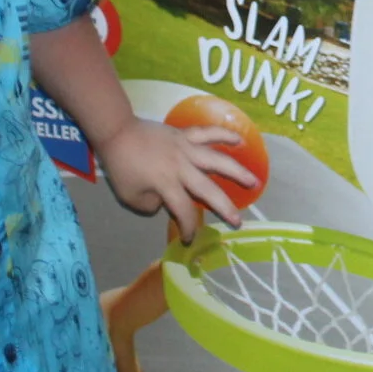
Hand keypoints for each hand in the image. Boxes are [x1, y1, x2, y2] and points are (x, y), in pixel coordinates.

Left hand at [99, 118, 260, 238]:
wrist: (117, 132)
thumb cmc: (121, 166)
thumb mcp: (130, 196)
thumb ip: (151, 205)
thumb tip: (166, 202)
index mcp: (166, 185)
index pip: (184, 211)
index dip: (189, 228)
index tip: (190, 239)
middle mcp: (182, 168)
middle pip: (208, 190)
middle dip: (224, 208)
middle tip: (238, 222)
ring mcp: (186, 149)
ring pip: (217, 160)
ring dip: (237, 172)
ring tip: (255, 182)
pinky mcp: (185, 135)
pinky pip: (209, 133)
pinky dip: (225, 135)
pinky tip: (240, 140)